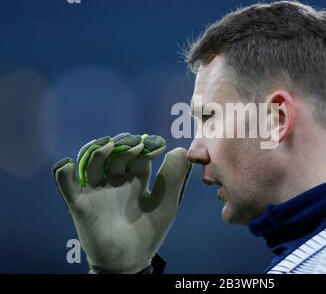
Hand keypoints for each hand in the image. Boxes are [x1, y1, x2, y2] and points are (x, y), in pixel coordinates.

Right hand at [52, 133, 190, 272]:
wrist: (128, 261)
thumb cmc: (149, 232)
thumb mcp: (166, 204)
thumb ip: (173, 179)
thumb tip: (181, 150)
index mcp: (137, 178)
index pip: (139, 155)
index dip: (147, 147)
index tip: (158, 146)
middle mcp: (116, 180)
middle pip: (116, 154)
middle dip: (124, 145)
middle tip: (135, 144)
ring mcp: (97, 190)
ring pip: (92, 163)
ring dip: (97, 152)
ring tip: (108, 146)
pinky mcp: (81, 204)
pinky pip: (67, 186)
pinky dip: (63, 174)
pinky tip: (68, 165)